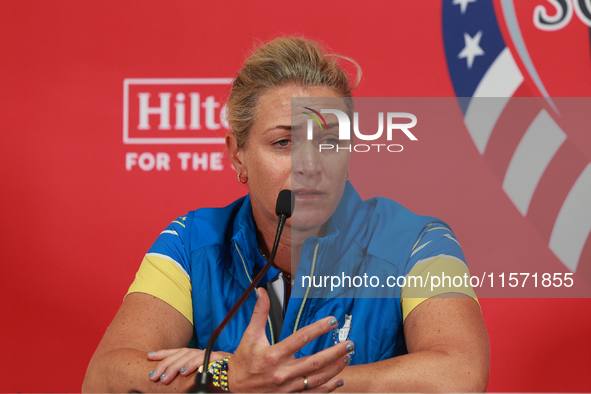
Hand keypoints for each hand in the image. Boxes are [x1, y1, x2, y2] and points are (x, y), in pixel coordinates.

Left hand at [147, 348, 231, 384]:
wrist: (243, 378)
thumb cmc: (223, 379)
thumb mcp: (201, 375)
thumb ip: (190, 373)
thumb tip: (171, 377)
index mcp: (198, 356)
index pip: (179, 351)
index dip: (164, 353)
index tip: (149, 355)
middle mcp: (204, 353)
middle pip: (182, 353)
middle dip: (166, 363)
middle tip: (154, 376)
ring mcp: (212, 355)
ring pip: (190, 355)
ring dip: (176, 366)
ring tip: (165, 378)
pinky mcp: (220, 358)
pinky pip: (205, 360)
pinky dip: (194, 365)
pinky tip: (184, 372)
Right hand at [228, 288, 352, 391]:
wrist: (234, 387)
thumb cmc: (244, 360)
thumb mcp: (250, 335)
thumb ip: (260, 312)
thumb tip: (262, 291)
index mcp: (273, 355)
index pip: (301, 338)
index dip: (318, 329)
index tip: (332, 321)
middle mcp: (282, 372)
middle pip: (315, 361)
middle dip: (335, 352)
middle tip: (350, 343)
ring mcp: (288, 387)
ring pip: (317, 378)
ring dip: (335, 367)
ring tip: (348, 357)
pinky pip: (313, 393)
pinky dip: (329, 387)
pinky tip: (339, 379)